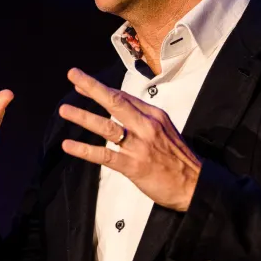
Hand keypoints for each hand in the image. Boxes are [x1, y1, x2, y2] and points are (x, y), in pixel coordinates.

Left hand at [58, 67, 200, 211]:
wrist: (194, 184)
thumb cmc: (178, 158)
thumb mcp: (165, 130)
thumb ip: (143, 119)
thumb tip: (121, 109)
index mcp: (154, 116)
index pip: (123, 97)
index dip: (100, 88)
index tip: (81, 82)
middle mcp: (145, 127)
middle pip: (115, 102)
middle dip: (92, 87)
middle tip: (73, 76)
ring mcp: (138, 146)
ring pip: (106, 126)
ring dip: (83, 117)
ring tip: (65, 110)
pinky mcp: (133, 166)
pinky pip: (104, 155)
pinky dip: (85, 150)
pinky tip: (69, 146)